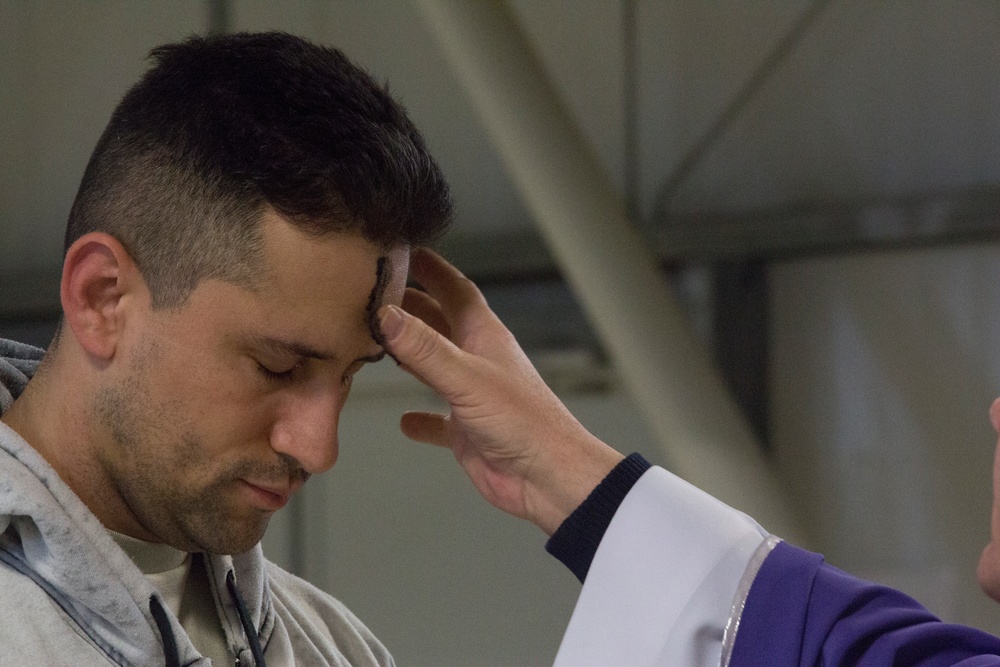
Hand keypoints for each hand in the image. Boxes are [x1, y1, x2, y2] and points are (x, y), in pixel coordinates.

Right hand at [378, 248, 622, 534]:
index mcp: (485, 337)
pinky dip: (422, 419)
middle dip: (410, 308)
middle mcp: (478, 362)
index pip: (455, 290)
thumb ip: (425, 348)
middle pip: (439, 324)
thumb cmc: (525, 424)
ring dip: (411, 357)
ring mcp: (473, 397)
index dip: (432, 269)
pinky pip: (440, 420)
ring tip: (379, 344)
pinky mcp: (469, 432)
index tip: (406, 250)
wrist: (550, 478)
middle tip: (376, 296)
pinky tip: (405, 421)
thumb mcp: (467, 379)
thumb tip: (386, 315)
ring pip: (436, 368)